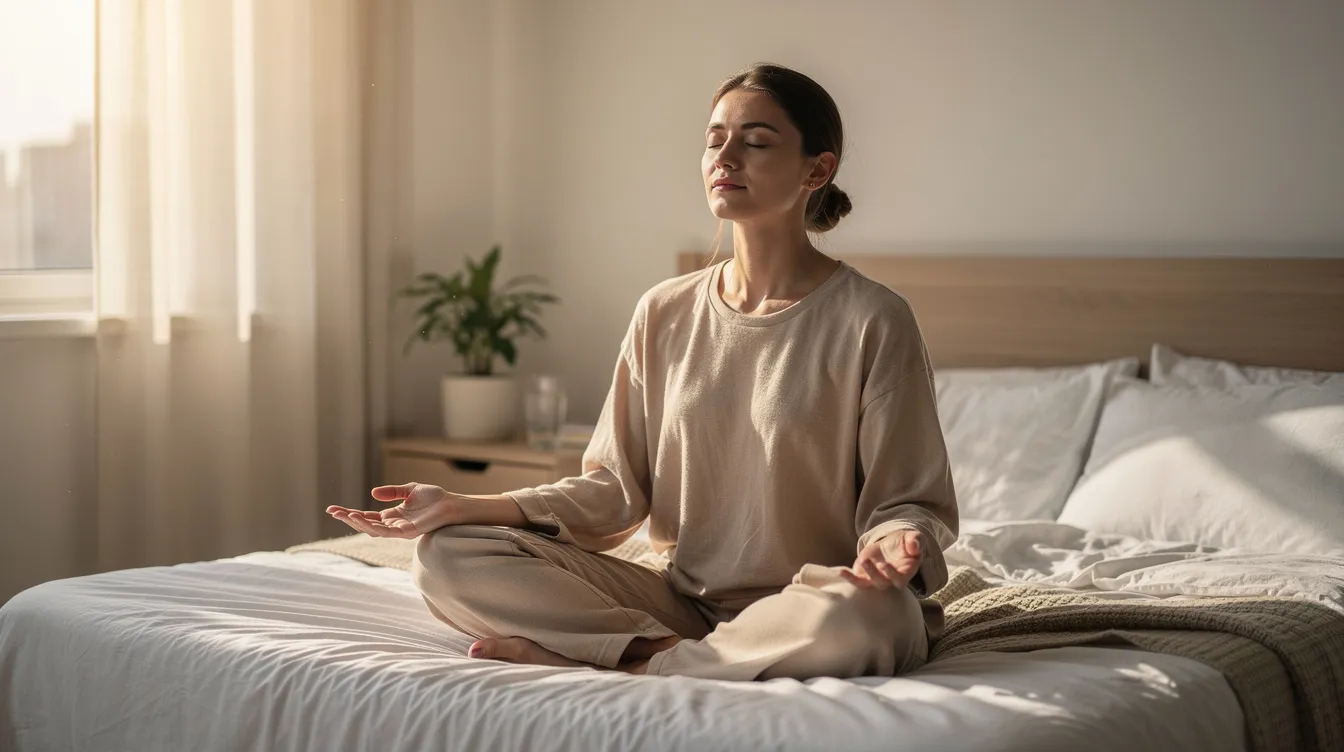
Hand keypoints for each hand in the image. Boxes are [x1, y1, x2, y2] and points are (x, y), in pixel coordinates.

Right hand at [326, 483, 458, 538]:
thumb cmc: (435, 498)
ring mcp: (399, 530)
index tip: (333, 509)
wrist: (451, 504)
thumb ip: (392, 492)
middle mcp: (393, 525)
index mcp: (393, 516)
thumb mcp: (409, 490)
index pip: (367, 516)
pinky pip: (385, 531)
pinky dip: (372, 526)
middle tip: (331, 511)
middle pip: (366, 524)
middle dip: (348, 518)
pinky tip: (360, 518)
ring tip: (342, 514)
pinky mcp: (407, 532)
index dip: (350, 513)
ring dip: (357, 522)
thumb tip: (372, 494)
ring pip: (372, 529)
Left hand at [841, 530, 923, 589]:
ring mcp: (875, 580)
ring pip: (868, 584)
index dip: (893, 575)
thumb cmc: (904, 544)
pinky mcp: (864, 576)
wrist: (892, 546)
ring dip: (859, 578)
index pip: (900, 580)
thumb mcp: (912, 538)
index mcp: (905, 573)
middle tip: (867, 561)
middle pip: (882, 583)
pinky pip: (856, 581)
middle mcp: (890, 580)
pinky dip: (848, 577)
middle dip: (874, 574)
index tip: (885, 565)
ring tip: (855, 563)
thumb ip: (915, 541)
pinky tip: (839, 571)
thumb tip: (914, 546)